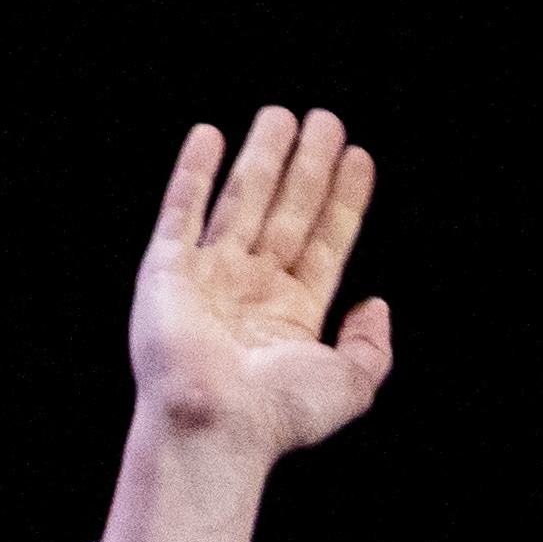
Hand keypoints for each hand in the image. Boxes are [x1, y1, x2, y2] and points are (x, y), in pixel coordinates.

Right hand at [128, 109, 391, 458]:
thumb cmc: (278, 414)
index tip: (359, 157)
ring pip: (242, 200)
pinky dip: (192, 173)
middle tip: (327, 119)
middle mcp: (251, 289)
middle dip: (308, 166)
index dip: (344, 199)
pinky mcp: (166, 271)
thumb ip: (372, 347)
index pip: (325, 241)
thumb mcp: (350, 385)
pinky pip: (180, 210)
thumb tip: (376, 305)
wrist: (215, 426)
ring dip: (261, 157)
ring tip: (282, 115)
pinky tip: (209, 136)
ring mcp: (209, 277)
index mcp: (292, 313)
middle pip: (287, 211)